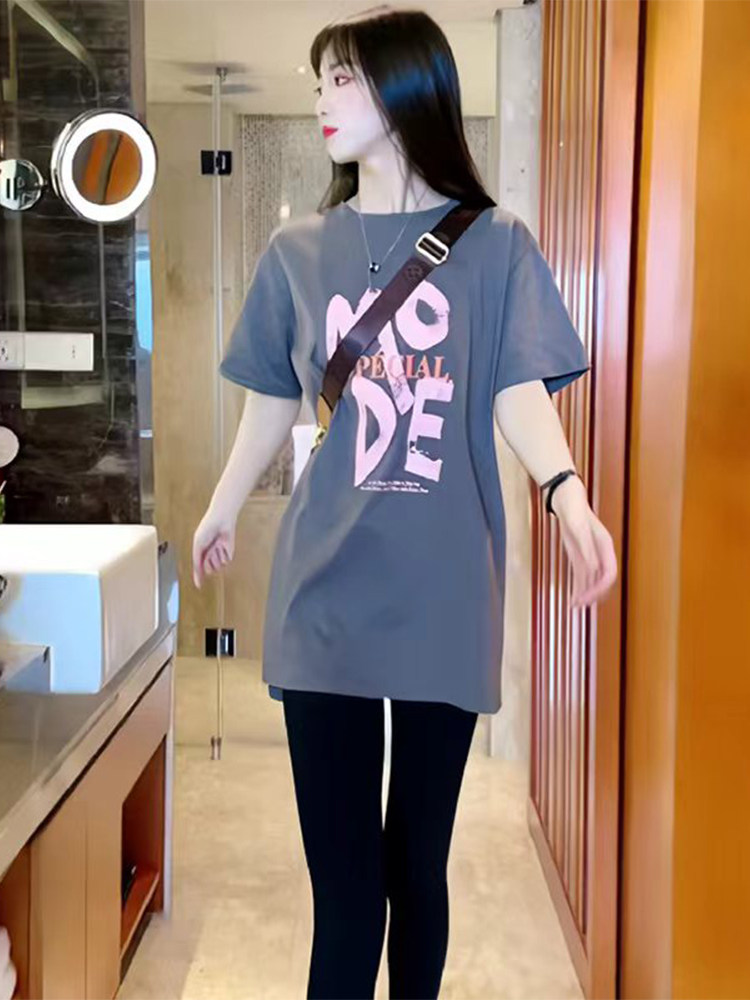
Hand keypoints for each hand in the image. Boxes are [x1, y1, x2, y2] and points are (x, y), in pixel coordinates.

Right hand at [192, 505, 236, 588]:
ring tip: (216, 546)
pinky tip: (222, 544)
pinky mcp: (228, 553)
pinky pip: (225, 561)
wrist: (221, 520)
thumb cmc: (207, 529)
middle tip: (209, 553)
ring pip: (218, 567)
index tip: (199, 586)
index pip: (199, 568)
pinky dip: (222, 553)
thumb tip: (198, 573)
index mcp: (200, 553)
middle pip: (209, 570)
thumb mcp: (198, 545)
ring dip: (215, 558)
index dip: (198, 577)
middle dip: (208, 563)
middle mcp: (210, 555)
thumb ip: (197, 561)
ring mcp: (219, 555)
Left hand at [550, 476, 617, 607]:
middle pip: (602, 580)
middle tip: (579, 605)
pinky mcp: (579, 557)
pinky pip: (581, 576)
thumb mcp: (579, 529)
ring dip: (585, 593)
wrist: (567, 501)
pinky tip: (573, 596)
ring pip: (592, 580)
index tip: (589, 597)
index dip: (601, 587)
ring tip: (574, 606)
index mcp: (605, 547)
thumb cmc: (575, 512)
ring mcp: (590, 556)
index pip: (609, 573)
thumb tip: (595, 568)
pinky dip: (578, 587)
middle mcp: (600, 554)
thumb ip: (587, 549)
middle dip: (593, 594)